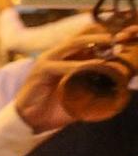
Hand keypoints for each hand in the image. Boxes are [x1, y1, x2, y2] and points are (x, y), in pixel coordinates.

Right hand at [15, 29, 136, 131]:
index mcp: (66, 57)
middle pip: (80, 36)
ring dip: (93, 43)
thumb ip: (96, 85)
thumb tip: (123, 85)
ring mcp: (47, 60)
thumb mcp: (81, 92)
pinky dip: (79, 66)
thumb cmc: (56, 107)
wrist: (30, 120)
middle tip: (120, 38)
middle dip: (101, 35)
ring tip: (111, 45)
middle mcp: (56, 54)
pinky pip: (63, 65)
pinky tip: (95, 66)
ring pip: (72, 44)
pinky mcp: (41, 71)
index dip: (103, 35)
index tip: (123, 38)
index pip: (85, 38)